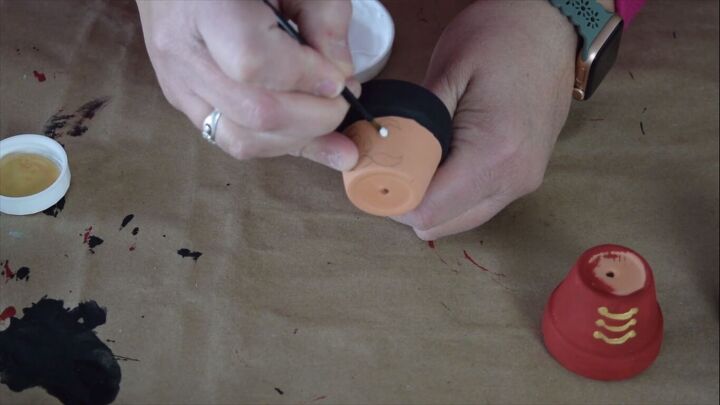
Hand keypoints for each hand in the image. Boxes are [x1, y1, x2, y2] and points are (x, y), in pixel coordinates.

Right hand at [136, 0, 358, 169]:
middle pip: (253, 111)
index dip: (306, 78)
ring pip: (240, 139)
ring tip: (328, 117)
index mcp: (207, 5)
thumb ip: (325, 17)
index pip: (253, 61)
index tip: (338, 78)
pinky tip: (309, 136)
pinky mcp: (181, 101)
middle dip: (313, 118)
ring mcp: (176, 82)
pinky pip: (231, 140)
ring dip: (297, 139)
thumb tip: (340, 75)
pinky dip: (277, 143)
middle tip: (341, 98)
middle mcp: (181, 50)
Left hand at [394, 1, 576, 238]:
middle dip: (407, 201)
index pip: (428, 211)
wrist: (553, 26)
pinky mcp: (525, 177)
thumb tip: (383, 162)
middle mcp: (513, 179)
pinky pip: (478, 204)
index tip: (375, 171)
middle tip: (390, 164)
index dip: (392, 197)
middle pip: (441, 225)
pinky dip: (452, 194)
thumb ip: (415, 126)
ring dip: (430, 200)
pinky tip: (441, 161)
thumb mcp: (446, 72)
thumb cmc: (502, 37)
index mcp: (493, 154)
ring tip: (415, 160)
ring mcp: (523, 182)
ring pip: (459, 220)